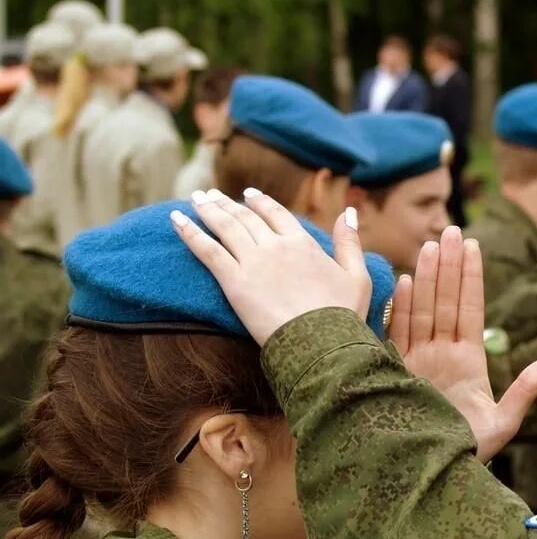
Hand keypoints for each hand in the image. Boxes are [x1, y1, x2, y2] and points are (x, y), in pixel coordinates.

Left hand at [172, 189, 369, 344]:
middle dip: (226, 203)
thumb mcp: (358, 275)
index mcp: (303, 243)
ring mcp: (253, 262)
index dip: (260, 202)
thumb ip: (349, 242)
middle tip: (210, 195)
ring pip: (225, 227)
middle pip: (245, 217)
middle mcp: (276, 246)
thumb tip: (348, 211)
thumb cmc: (344, 315)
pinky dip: (190, 233)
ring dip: (207, 210)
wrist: (322, 344)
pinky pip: (207, 251)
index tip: (247, 195)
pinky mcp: (234, 282)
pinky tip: (176, 220)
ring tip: (195, 200)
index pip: (276, 213)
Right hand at [391, 227, 536, 461]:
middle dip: (448, 266)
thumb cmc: (468, 456)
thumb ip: (526, 390)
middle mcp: (441, 356)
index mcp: (469, 361)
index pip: (471, 310)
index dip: (471, 278)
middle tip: (449, 229)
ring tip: (429, 245)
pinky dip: (401, 310)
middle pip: (445, 302)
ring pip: (423, 311)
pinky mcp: (396, 375)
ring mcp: (417, 363)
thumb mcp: (504, 422)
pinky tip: (404, 283)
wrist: (432, 480)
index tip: (472, 246)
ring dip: (427, 278)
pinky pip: (397, 336)